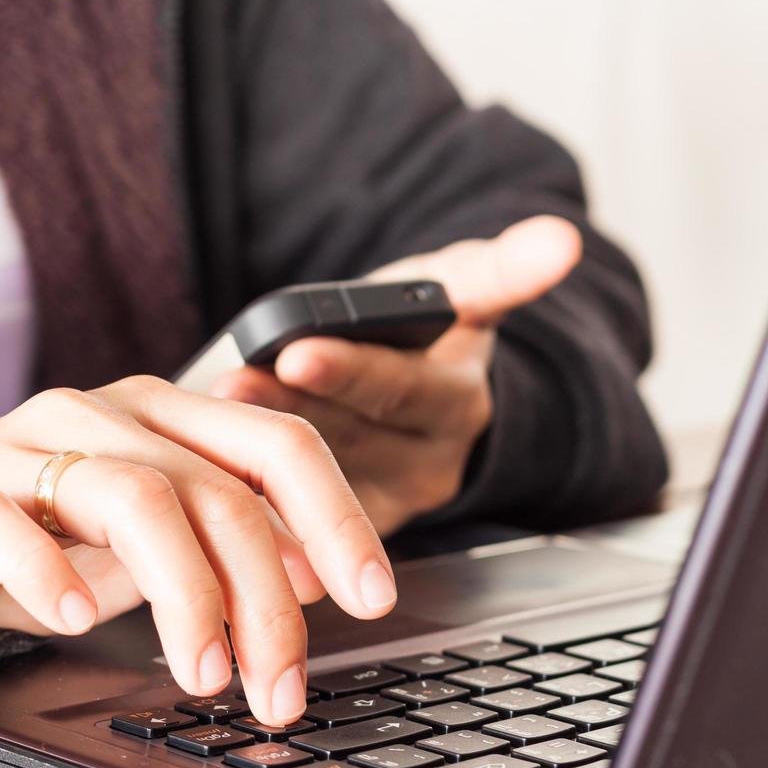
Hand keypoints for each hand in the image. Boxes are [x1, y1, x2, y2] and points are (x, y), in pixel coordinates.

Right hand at [0, 376, 394, 727]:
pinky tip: (76, 620)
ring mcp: (26, 448)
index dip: (337, 517)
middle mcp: (103, 414)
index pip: (276, 444)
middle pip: (214, 490)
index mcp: (163, 413)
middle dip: (264, 599)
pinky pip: (7, 524)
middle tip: (279, 688)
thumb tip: (318, 570)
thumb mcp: (152, 534)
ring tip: (204, 674)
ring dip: (184, 596)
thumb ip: (228, 537)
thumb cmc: (46, 530)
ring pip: (132, 497)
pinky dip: (51, 575)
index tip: (373, 597)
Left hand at [209, 216, 581, 534]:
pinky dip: (257, 497)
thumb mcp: (466, 292)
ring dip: (259, 449)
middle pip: (348, 434)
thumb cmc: (429, 332)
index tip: (298, 352)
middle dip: (285, 410)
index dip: (348, 371)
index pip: (399, 386)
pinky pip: (302, 521)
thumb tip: (561, 238)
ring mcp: (387, 499)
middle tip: (230, 386)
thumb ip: (502, 269)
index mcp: (455, 399)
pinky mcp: (354, 530)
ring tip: (206, 416)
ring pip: (317, 477)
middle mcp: (427, 459)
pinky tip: (210, 470)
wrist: (433, 400)